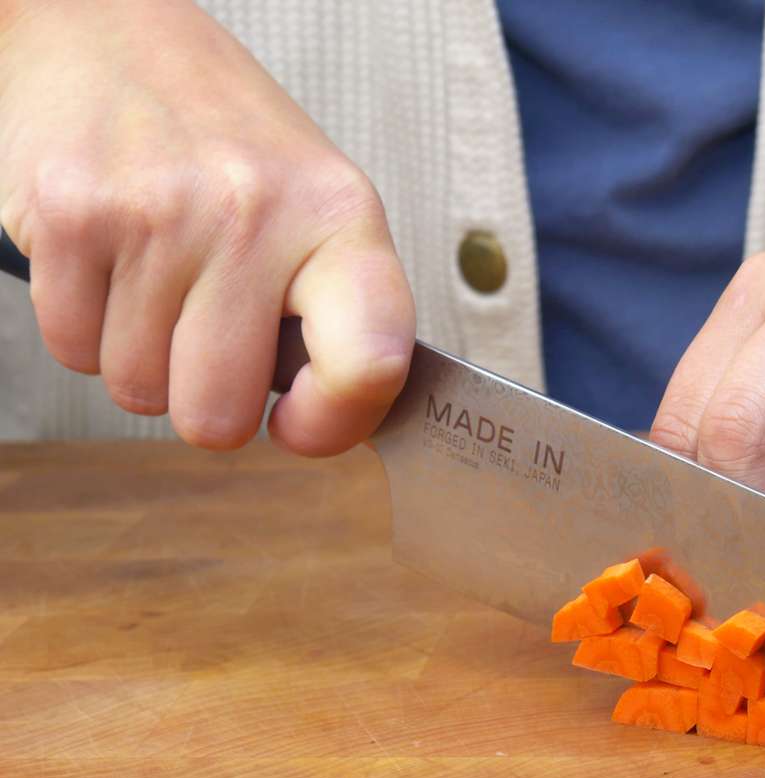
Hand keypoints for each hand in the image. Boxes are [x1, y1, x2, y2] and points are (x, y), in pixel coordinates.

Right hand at [0, 0, 413, 454]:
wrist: (112, 30)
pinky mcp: (69, 213)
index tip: (302, 424)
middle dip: (209, 404)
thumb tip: (336, 423)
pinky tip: (114, 267)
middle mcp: (254, 213)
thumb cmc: (232, 145)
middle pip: (218, 414)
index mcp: (340, 218)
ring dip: (144, 361)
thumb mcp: (322, 210)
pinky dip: (87, 330)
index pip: (369, 364)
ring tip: (161, 285)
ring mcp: (158, 213)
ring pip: (138, 389)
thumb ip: (341, 317)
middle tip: (211, 343)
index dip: (333, 426)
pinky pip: (73, 350)